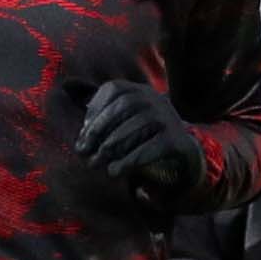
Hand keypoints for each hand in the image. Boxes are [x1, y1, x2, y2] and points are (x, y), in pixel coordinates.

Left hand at [77, 82, 199, 204]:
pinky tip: (116, 171)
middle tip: (83, 152)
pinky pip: (152, 147)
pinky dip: (131, 159)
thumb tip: (78, 130)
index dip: (96, 108)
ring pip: (138, 125)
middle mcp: (155, 99)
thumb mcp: (124, 122)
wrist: (181, 152)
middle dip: (99, 128)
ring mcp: (167, 117)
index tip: (83, 132)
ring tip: (96, 163)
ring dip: (112, 145)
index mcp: (140, 90)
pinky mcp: (176, 139)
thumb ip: (102, 121)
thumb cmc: (143, 136)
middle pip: (125, 105)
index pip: (114, 88)